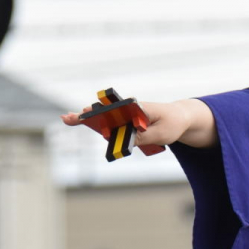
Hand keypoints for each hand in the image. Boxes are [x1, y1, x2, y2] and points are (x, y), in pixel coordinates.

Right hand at [61, 100, 214, 147]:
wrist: (180, 118)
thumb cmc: (172, 123)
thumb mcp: (162, 133)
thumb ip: (143, 138)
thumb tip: (123, 141)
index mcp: (139, 108)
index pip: (117, 108)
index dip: (102, 112)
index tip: (88, 112)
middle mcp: (130, 109)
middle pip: (106, 113)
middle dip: (88, 116)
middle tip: (67, 118)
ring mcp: (128, 116)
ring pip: (106, 119)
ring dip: (89, 120)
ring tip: (67, 120)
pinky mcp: (128, 123)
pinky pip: (112, 125)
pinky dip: (97, 125)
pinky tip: (82, 122)